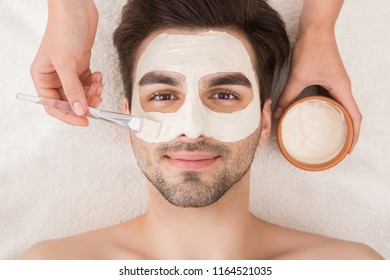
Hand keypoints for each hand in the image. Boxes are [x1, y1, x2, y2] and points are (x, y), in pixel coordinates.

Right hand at [30, 0, 101, 125]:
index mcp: (42, 77)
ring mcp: (68, 71)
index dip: (68, 115)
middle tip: (96, 101)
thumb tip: (79, 110)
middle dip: (85, 103)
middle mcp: (54, 76)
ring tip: (98, 84)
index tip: (84, 120)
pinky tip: (97, 75)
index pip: (53, 105)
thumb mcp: (66, 62)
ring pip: (81, 93)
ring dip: (92, 93)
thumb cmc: (63, 29)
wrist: (76, 8)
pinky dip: (95, 83)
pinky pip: (88, 83)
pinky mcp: (80, 65)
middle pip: (70, 101)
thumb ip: (73, 89)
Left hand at [274, 30, 361, 152]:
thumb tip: (277, 114)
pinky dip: (325, 110)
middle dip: (346, 132)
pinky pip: (329, 99)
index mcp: (342, 89)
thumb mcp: (298, 77)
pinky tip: (315, 116)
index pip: (355, 117)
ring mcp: (335, 83)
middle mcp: (342, 88)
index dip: (354, 136)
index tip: (348, 150)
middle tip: (337, 148)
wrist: (314, 29)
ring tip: (327, 136)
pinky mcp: (327, 79)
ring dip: (336, 121)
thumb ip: (287, 96)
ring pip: (339, 107)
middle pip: (349, 114)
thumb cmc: (312, 50)